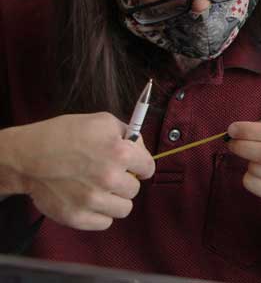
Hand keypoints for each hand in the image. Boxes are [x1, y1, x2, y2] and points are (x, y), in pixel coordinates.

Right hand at [3, 112, 154, 229]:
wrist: (27, 157)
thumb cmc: (63, 135)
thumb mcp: (102, 121)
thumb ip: (128, 134)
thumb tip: (140, 149)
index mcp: (120, 152)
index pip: (148, 168)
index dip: (140, 165)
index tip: (133, 167)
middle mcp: (110, 178)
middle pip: (135, 189)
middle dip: (124, 181)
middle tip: (109, 175)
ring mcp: (93, 200)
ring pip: (123, 209)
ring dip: (114, 200)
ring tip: (99, 189)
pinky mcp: (77, 217)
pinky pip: (104, 223)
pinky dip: (99, 214)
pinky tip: (89, 201)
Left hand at [226, 121, 260, 213]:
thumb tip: (237, 131)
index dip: (251, 130)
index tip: (232, 129)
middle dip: (243, 146)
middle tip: (231, 142)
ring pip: (257, 169)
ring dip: (247, 162)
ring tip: (253, 160)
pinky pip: (253, 184)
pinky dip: (248, 176)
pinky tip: (257, 174)